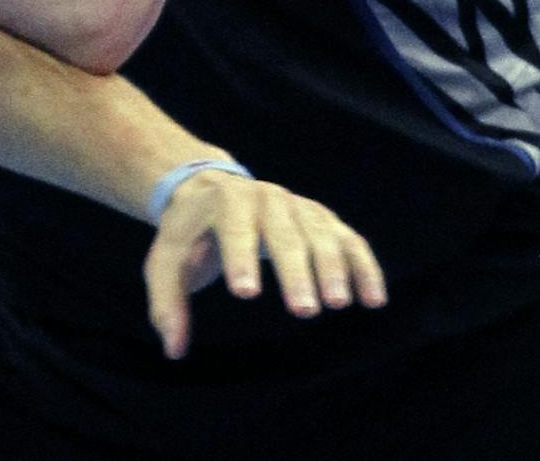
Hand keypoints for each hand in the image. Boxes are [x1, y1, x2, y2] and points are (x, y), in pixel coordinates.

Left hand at [143, 169, 385, 359]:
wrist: (209, 190)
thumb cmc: (189, 234)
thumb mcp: (166, 259)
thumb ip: (166, 302)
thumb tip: (173, 349)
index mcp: (224, 202)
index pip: (233, 227)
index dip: (239, 257)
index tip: (245, 292)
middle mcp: (265, 197)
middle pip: (283, 233)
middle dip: (295, 271)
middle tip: (305, 310)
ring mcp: (297, 206)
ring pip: (320, 234)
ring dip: (333, 268)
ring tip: (339, 304)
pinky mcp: (322, 218)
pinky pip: (348, 239)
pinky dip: (363, 266)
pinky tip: (374, 299)